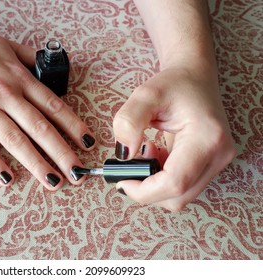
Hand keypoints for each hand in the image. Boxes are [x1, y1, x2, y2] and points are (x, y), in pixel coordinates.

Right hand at [0, 8, 94, 189]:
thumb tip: (49, 66)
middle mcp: (5, 93)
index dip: (73, 126)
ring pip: (15, 140)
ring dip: (36, 163)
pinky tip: (6, 178)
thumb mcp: (6, 45)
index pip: (53, 106)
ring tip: (52, 181)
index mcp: (18, 77)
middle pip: (39, 128)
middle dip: (62, 152)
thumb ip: (30, 58)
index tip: (87, 142)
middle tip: (77, 172)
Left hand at [113, 65, 234, 210]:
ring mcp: (217, 163)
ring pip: (180, 196)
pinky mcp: (211, 165)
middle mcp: (218, 155)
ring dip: (154, 184)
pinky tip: (155, 155)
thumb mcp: (145, 95)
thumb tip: (124, 155)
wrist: (195, 77)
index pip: (175, 183)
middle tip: (128, 166)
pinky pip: (182, 187)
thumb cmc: (174, 84)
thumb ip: (129, 122)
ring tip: (146, 152)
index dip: (143, 191)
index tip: (121, 181)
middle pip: (178, 197)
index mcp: (207, 138)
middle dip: (146, 189)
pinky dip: (162, 179)